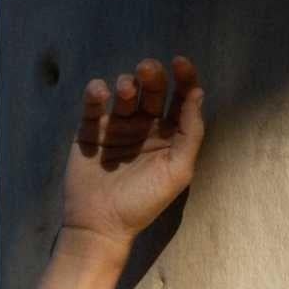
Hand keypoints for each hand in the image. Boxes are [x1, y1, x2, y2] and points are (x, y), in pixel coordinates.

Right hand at [60, 54, 205, 250]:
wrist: (99, 225)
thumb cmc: (142, 203)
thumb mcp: (177, 171)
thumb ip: (191, 133)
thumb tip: (198, 94)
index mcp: (169, 136)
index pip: (180, 98)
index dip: (184, 77)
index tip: (180, 63)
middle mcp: (144, 127)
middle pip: (152, 89)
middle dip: (152, 75)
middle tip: (147, 71)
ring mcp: (117, 127)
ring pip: (125, 91)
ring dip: (127, 83)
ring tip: (124, 92)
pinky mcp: (91, 130)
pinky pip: (94, 102)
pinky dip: (96, 92)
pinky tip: (100, 93)